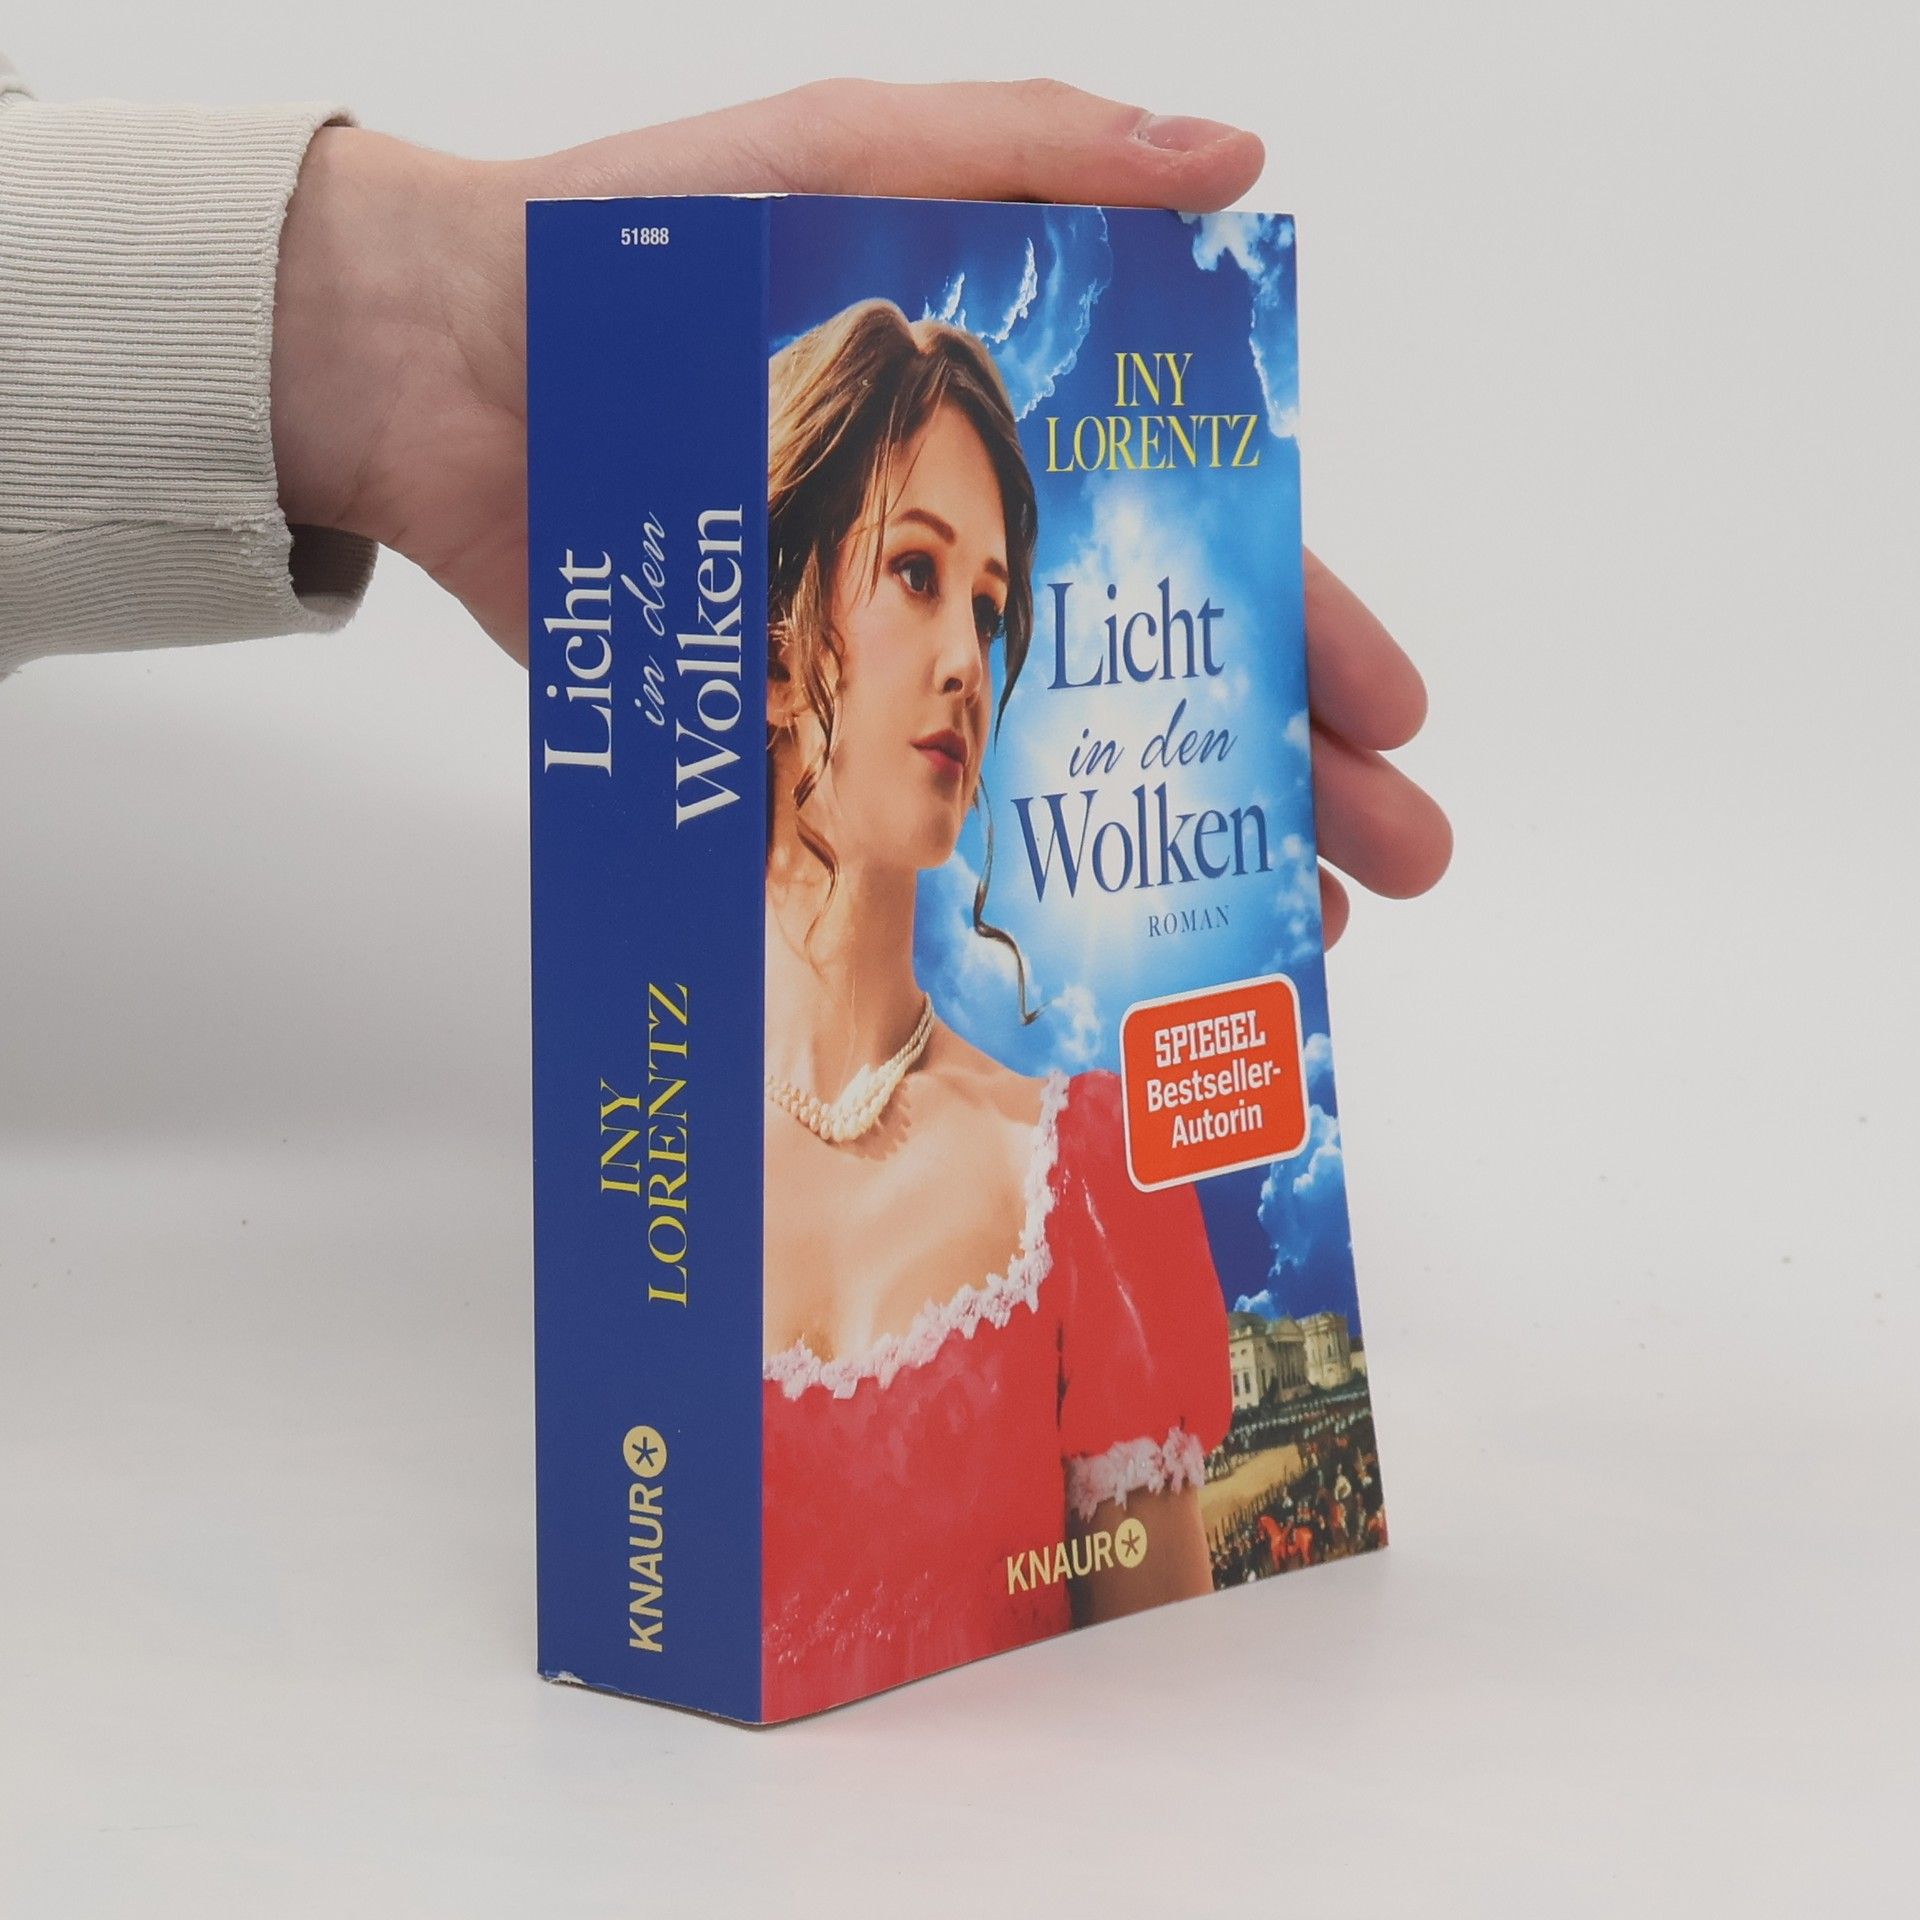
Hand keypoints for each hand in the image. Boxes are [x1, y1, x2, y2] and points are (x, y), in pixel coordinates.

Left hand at [270, 79, 1447, 936]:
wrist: (445, 362)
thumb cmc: (646, 244)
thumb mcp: (855, 158)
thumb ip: (1035, 153)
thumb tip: (1234, 163)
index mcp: (1015, 450)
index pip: (1199, 552)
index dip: (1307, 631)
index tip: (1394, 717)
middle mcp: (967, 570)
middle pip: (1160, 687)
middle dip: (1289, 777)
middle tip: (1392, 863)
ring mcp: (879, 665)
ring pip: (1063, 780)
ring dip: (1177, 862)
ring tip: (1280, 940)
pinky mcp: (778, 735)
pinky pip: (902, 830)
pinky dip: (989, 900)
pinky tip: (1074, 964)